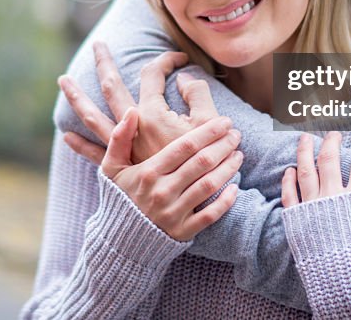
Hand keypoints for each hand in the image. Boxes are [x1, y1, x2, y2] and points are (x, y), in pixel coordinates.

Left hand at [61, 42, 219, 163]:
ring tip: (63, 80)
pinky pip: (96, 154)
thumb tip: (182, 77)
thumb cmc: (207, 161)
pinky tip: (67, 137)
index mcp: (153, 114)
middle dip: (104, 63)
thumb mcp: (211, 123)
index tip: (182, 59)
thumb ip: (198, 94)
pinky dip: (81, 146)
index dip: (167, 61)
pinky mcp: (123, 167)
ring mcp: (124, 147)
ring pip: (94, 117)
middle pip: (112, 87)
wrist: (198, 200)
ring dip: (77, 97)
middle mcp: (133, 127)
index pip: (153, 74)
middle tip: (97, 44)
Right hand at [103, 108, 240, 240]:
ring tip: (238, 155)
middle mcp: (162, 192)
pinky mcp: (182, 232)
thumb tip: (132, 111)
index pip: (184, 146)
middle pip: (201, 163)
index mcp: (148, 172)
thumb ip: (120, 138)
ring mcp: (173, 213)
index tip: (224, 121)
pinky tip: (235, 187)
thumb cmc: (119, 196)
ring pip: (208, 186)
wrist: (119, 239)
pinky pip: (210, 215)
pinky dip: (225, 201)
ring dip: (228, 168)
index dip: (208, 132)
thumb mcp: (112, 166)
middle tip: (236, 134)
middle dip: (223, 145)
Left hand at [281, 133, 350, 206]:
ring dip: (305, 152)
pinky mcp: (298, 221)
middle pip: (329, 160)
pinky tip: (289, 170)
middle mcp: (333, 197)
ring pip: (305, 172)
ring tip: (305, 138)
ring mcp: (313, 208)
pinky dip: (288, 182)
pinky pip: (290, 196)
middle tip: (334, 134)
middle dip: (332, 143)